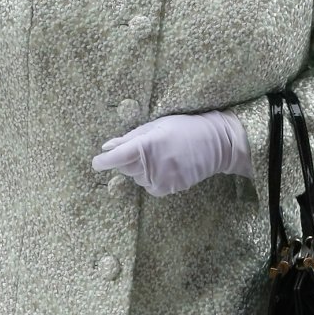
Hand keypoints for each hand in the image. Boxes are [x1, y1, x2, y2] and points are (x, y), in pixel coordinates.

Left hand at [91, 110, 252, 195]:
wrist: (216, 144)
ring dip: (141, 169)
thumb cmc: (184, 128)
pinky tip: (166, 167)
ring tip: (161, 156)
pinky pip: (149, 186)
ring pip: (137, 178)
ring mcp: (161, 179)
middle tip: (147, 148)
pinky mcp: (169, 189)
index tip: (96, 163)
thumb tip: (107, 148)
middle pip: (125, 168)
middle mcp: (153, 164)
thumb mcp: (156, 125)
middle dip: (127, 160)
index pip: (117, 158)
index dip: (103, 162)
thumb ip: (130, 137)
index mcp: (148, 144)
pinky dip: (152, 178)